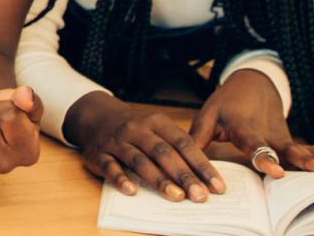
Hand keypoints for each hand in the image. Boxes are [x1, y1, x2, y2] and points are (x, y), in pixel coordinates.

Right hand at [71, 92, 224, 201]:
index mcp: (157, 122)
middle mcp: (137, 129)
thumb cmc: (136, 129)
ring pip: (138, 160)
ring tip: (176, 196)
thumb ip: (177, 148)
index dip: (201, 165)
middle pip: (163, 153)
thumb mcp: (157, 128)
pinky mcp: (98, 153)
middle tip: (199, 195)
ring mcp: (116, 140)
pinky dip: (120, 178)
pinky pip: (109, 166)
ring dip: (158, 179)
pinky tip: (132, 190)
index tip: (217, 186)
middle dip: (183, 175)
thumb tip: (204, 178)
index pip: (183, 144)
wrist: (96, 116)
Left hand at [190, 69, 313, 178]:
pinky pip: (308, 154)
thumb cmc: (226, 102)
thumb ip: (197, 138)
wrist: (253, 83)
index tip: (274, 169)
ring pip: (302, 151)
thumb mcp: (208, 115)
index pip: (255, 144)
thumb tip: (185, 161)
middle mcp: (268, 134)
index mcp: (245, 127)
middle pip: (286, 149)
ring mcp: (283, 138)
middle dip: (302, 160)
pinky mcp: (290, 142)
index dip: (263, 157)